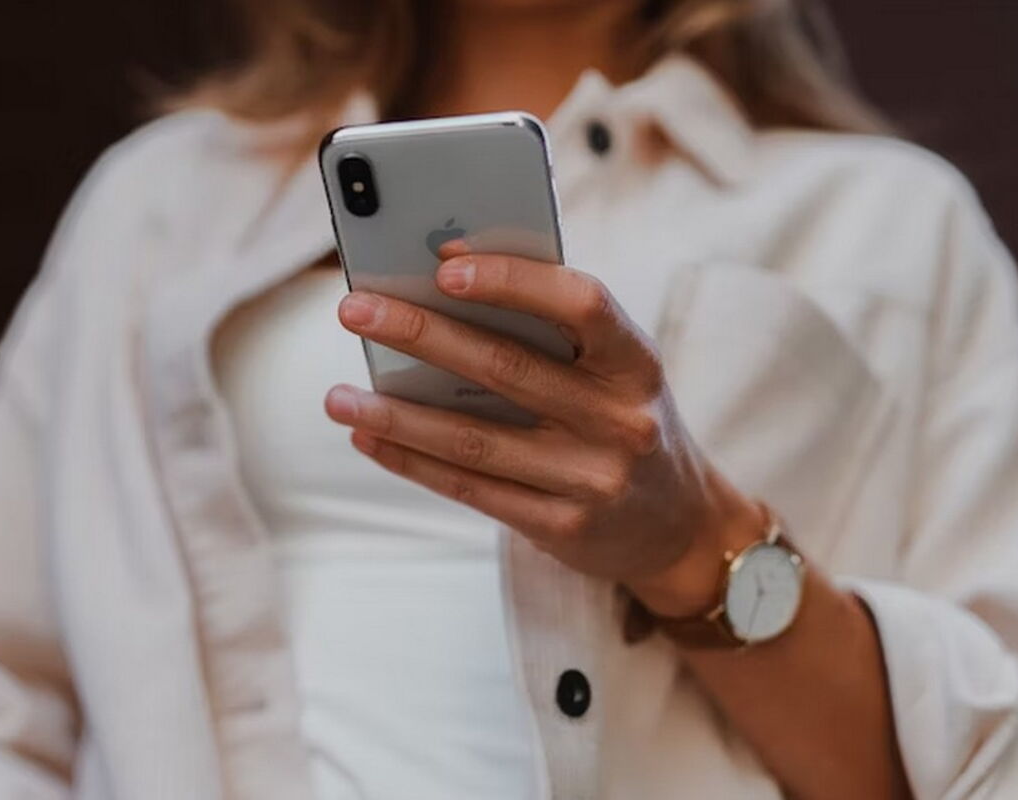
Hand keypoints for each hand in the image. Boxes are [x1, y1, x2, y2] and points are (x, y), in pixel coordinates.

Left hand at [324, 245, 765, 615]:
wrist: (681, 528)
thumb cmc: (625, 421)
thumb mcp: (616, 372)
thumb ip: (552, 334)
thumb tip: (445, 286)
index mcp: (636, 362)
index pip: (583, 304)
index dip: (514, 280)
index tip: (444, 262)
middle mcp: (619, 420)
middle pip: (507, 368)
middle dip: (422, 334)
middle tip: (354, 310)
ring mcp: (591, 479)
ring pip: (474, 439)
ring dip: (396, 413)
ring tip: (336, 396)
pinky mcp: (561, 527)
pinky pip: (470, 488)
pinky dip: (411, 460)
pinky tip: (369, 436)